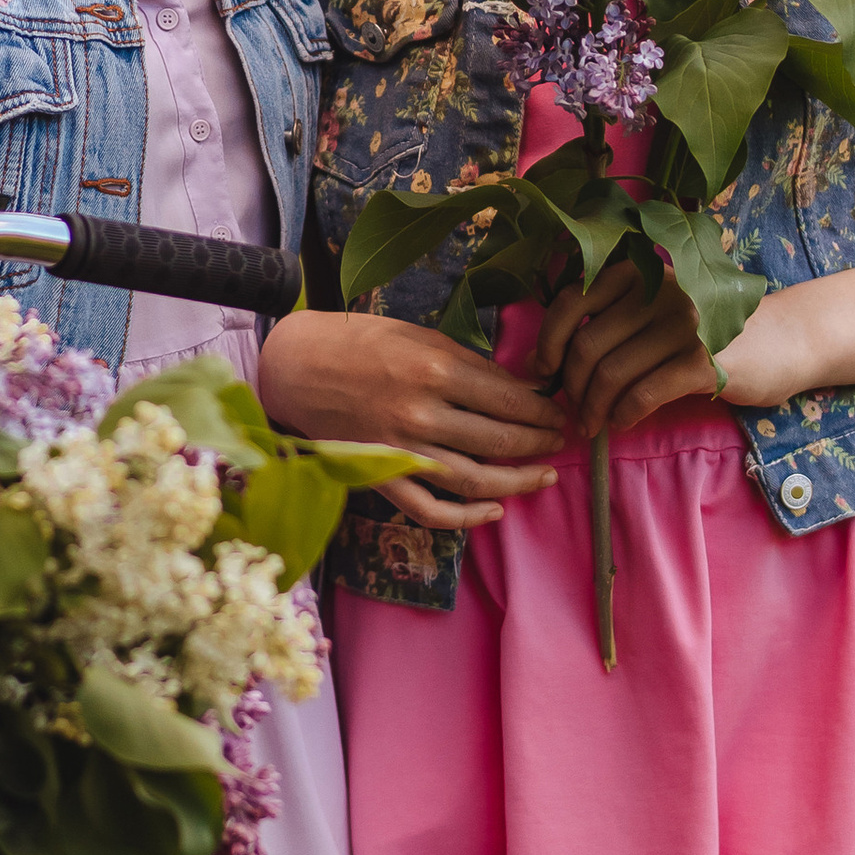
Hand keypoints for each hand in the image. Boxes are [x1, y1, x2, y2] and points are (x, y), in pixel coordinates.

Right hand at [260, 306, 564, 534]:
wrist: (295, 366)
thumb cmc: (358, 342)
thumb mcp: (419, 337)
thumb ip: (469, 364)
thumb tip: (521, 386)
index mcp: (435, 370)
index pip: (510, 399)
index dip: (543, 410)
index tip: (559, 413)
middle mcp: (422, 414)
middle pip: (500, 440)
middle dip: (539, 443)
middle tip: (559, 441)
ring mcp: (401, 450)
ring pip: (474, 480)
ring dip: (517, 482)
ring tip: (544, 478)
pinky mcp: (381, 475)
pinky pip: (429, 509)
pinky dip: (466, 517)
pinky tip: (493, 511)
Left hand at [534, 262, 811, 433]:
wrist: (786, 338)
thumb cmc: (710, 330)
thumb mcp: (659, 309)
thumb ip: (611, 321)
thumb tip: (545, 361)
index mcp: (640, 273)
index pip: (572, 301)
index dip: (549, 341)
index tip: (544, 371)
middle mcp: (658, 291)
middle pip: (588, 345)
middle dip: (572, 386)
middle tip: (575, 411)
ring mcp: (682, 325)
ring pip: (611, 373)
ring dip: (594, 408)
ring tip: (595, 423)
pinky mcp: (702, 362)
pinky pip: (642, 394)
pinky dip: (623, 414)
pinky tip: (622, 422)